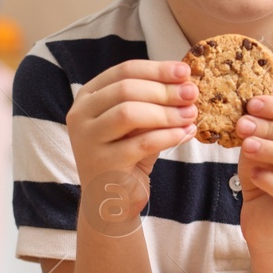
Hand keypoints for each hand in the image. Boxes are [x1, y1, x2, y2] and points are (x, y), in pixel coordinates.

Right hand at [65, 60, 198, 236]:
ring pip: (128, 113)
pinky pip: (141, 143)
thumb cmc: (127, 156)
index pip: (123, 71)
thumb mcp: (138, 123)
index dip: (157, 69)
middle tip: (192, 93)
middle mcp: (80, 115)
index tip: (185, 72)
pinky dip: (168, 135)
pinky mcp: (101, 164)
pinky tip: (186, 133)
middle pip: (125, 89)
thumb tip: (185, 82)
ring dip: (166, 112)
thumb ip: (152, 102)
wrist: (111, 203)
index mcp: (88, 97)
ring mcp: (87, 140)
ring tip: (191, 114)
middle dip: (164, 90)